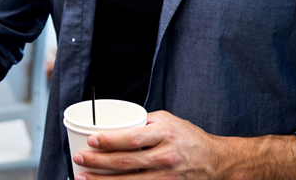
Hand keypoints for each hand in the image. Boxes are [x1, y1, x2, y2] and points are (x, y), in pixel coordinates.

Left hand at [73, 111, 295, 179]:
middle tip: (79, 160)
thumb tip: (116, 123)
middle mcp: (166, 156)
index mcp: (165, 134)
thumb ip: (144, 122)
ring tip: (83, 177)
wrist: (216, 162)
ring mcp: (167, 177)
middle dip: (98, 162)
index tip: (91, 141)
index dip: (109, 141)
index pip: (132, 138)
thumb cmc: (189, 138)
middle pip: (126, 162)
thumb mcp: (169, 121)